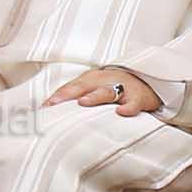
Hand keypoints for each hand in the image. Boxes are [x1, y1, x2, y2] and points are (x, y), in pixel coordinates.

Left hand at [44, 66, 162, 116]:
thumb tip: (49, 111)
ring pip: (107, 92)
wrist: (148, 82)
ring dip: (94, 97)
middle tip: (54, 103)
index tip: (43, 106)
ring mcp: (122, 89)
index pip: (71, 87)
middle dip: (68, 94)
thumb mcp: (95, 88)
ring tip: (82, 102)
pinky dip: (128, 108)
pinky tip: (120, 112)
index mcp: (92, 79)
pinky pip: (133, 104)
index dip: (57, 95)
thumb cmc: (115, 87)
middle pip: (84, 86)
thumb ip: (75, 97)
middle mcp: (105, 81)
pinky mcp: (138, 98)